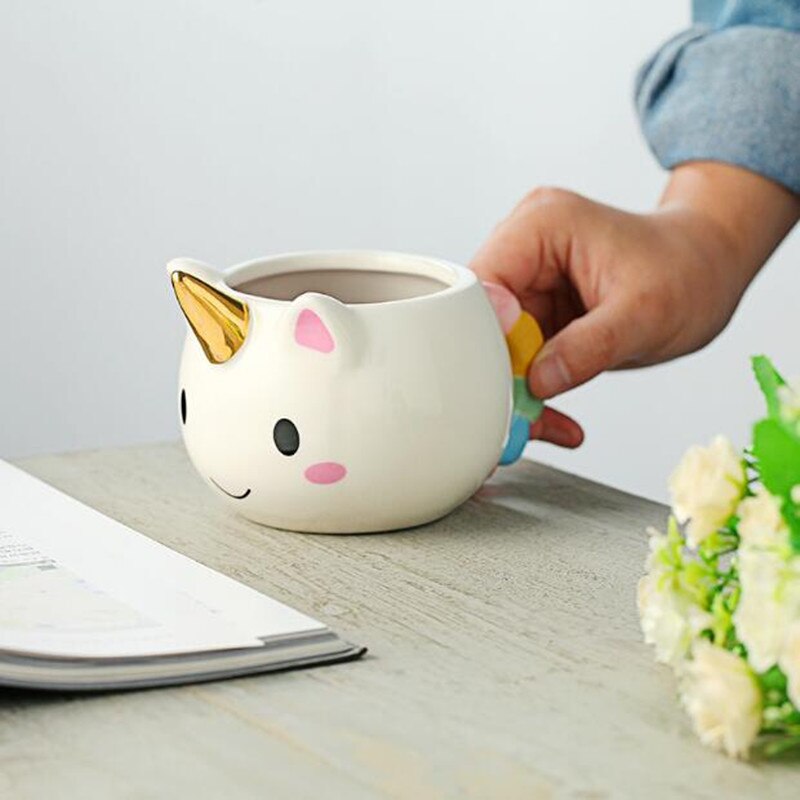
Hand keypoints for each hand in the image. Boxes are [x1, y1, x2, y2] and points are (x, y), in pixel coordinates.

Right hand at [472, 163, 799, 447]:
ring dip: (513, 387)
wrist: (708, 269)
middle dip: (497, 371)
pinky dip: (532, 389)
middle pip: (480, 319)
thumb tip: (537, 383)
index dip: (482, 336)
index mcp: (540, 226)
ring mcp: (530, 280)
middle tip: (515, 418)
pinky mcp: (538, 309)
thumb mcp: (643, 314)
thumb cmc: (688, 271)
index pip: (481, 284)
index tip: (500, 381)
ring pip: (494, 344)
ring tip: (536, 423)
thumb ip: (587, 348)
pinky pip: (519, 355)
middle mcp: (525, 248)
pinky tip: (550, 416)